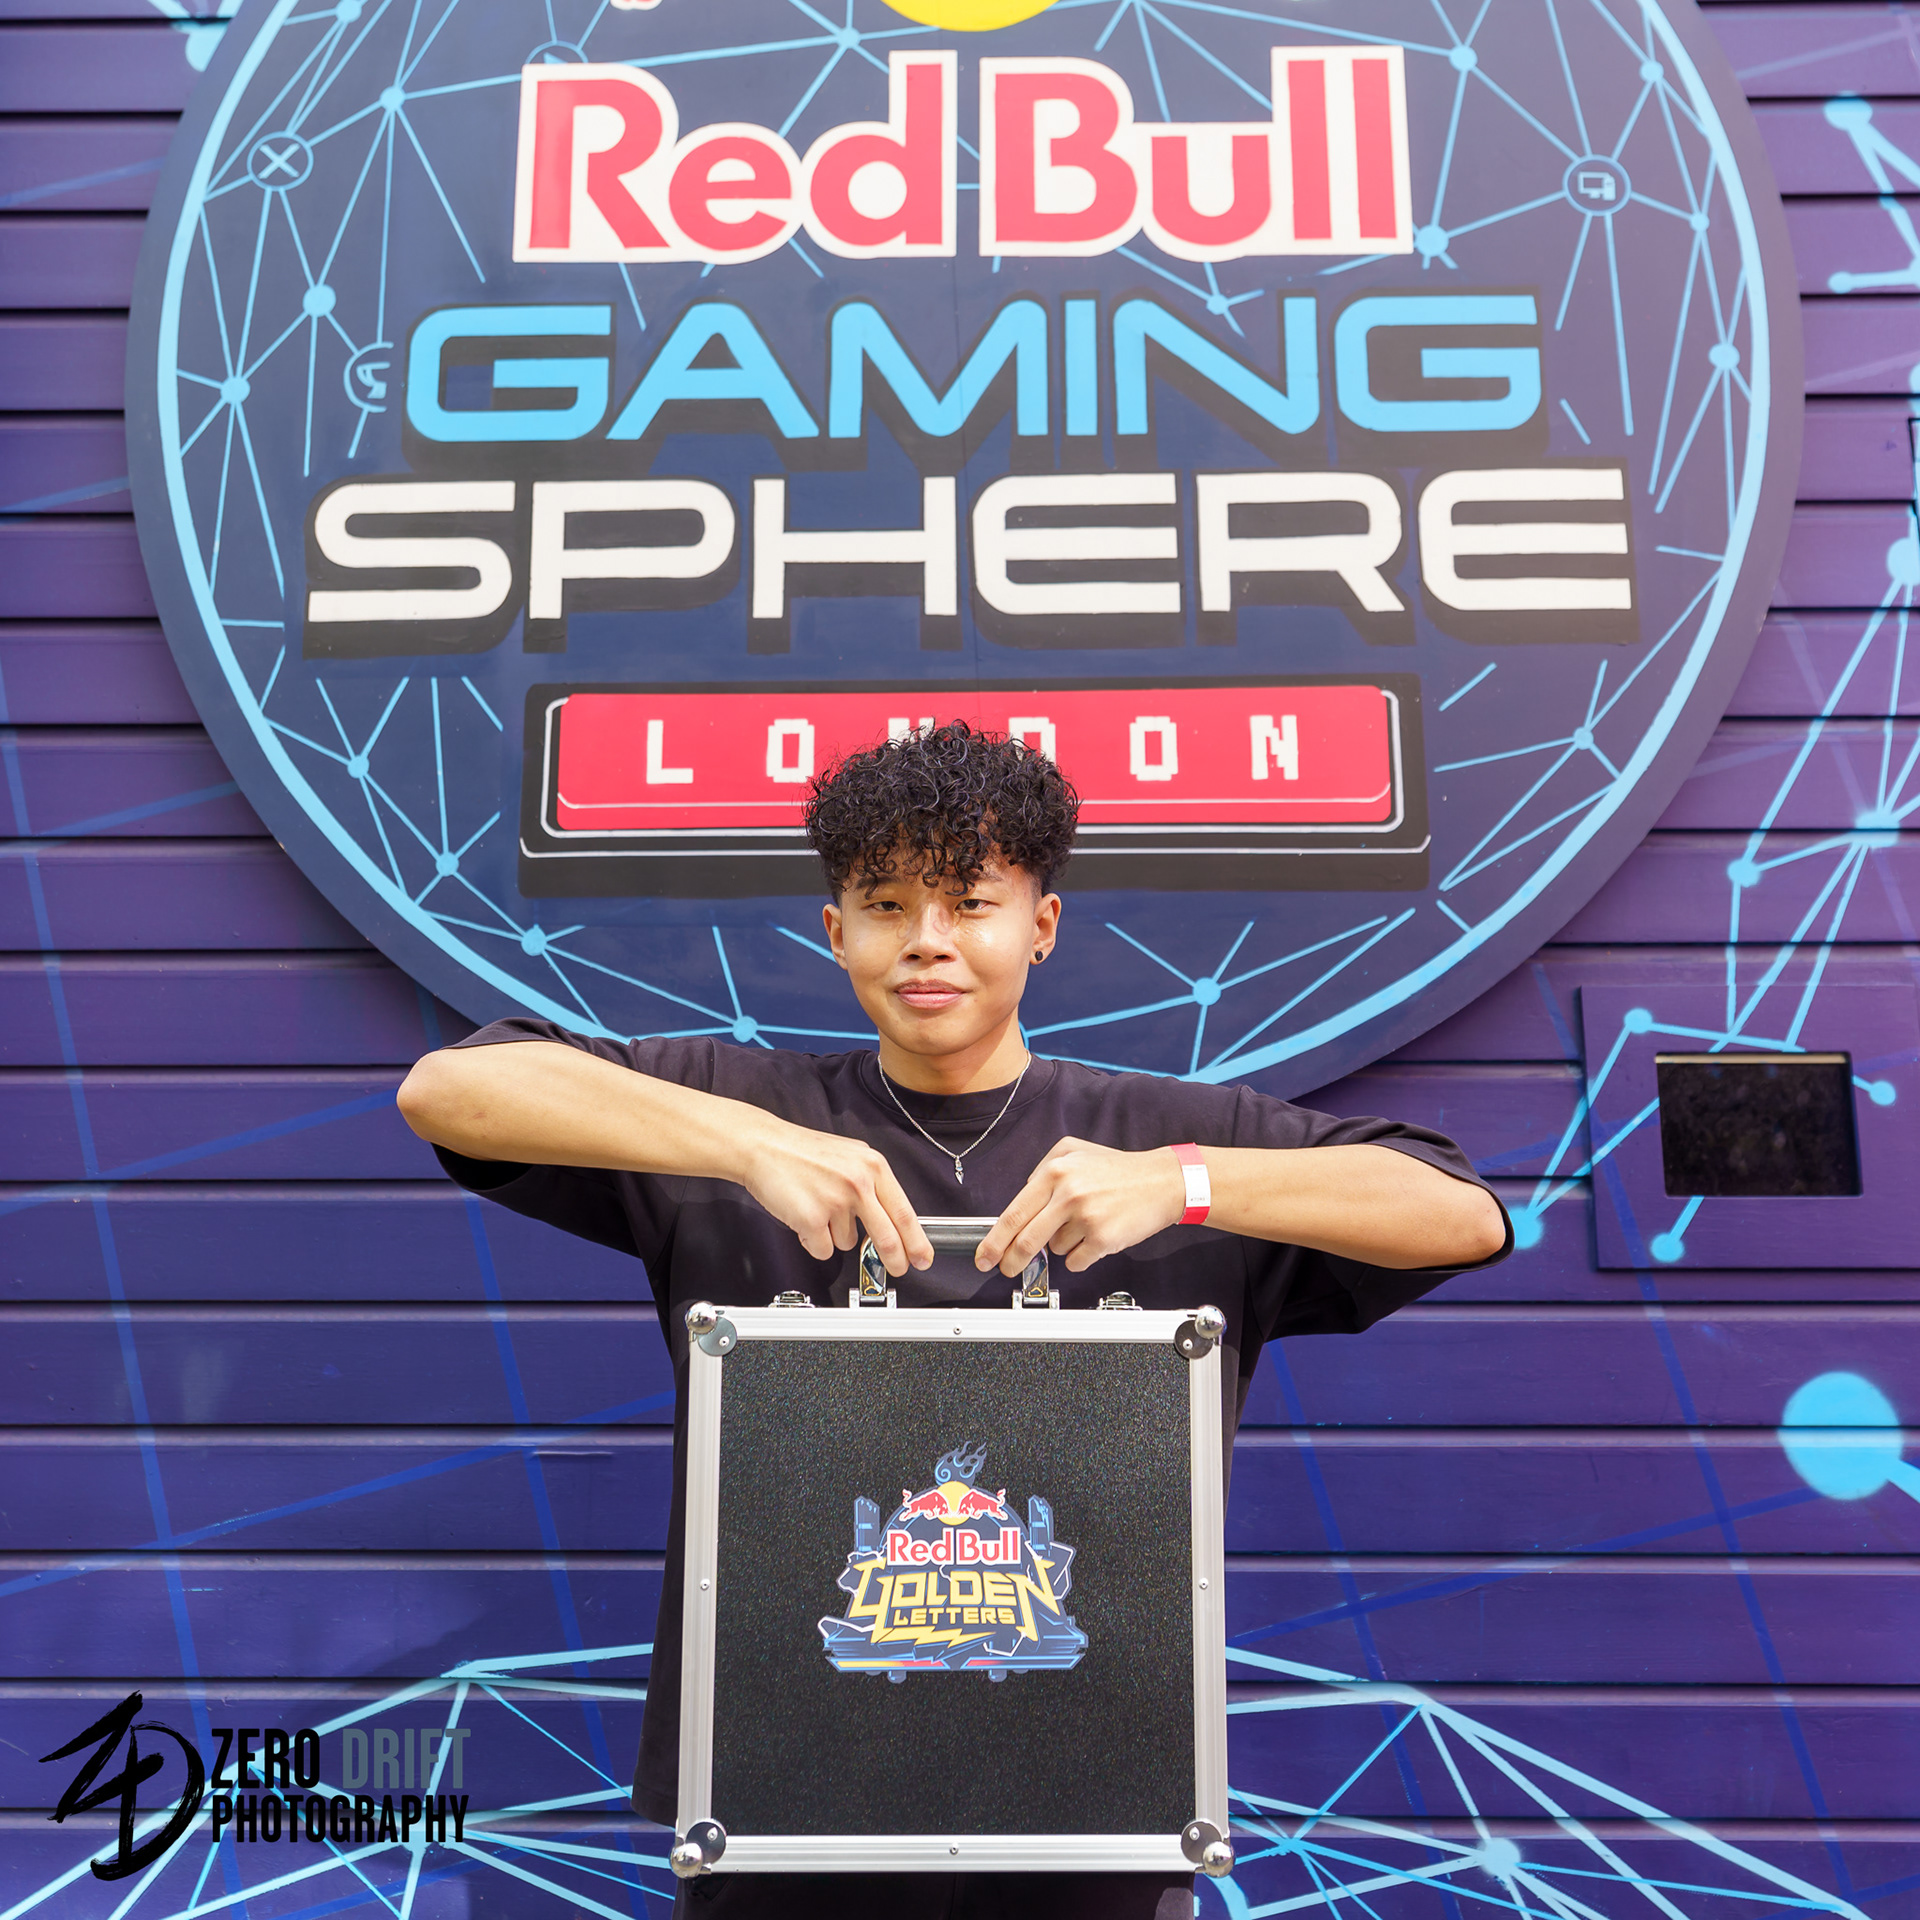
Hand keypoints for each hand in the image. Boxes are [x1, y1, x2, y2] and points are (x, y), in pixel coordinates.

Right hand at [733, 1117, 933, 1276]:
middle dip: (895, 1259)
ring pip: (848, 1242)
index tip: (923, 1256)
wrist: (764, 1146)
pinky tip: (804, 1217)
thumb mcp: (850, 1155)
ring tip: (818, 1207)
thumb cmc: (802, 1152)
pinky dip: (813, 1241)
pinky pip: (822, 1249)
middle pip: (887, 1236)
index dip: (917, 1240)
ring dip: (834, 1235)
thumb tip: (891, 1213)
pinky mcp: (812, 1218)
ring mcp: (836, 1201)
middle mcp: (859, 1182)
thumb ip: (872, 1181)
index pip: (904, 1211)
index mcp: (873, 1166)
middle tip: (898, 1268)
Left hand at [975, 1136, 1188, 1276]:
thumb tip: (1023, 1196)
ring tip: (1085, 1224)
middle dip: (1011, 1261)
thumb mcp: (1074, 1151)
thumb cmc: (1118, 1169)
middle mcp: (1068, 1193)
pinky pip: (1077, 1261)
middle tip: (1006, 1269)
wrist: (1162, 1181)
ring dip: (1063, 1245)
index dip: (994, 1240)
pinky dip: (1081, 1256)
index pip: (1013, 1213)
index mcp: (1055, 1171)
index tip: (983, 1255)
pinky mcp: (1103, 1239)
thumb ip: (1043, 1168)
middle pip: (1026, 1240)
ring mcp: (1086, 1218)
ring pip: (1055, 1250)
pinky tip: (1096, 1236)